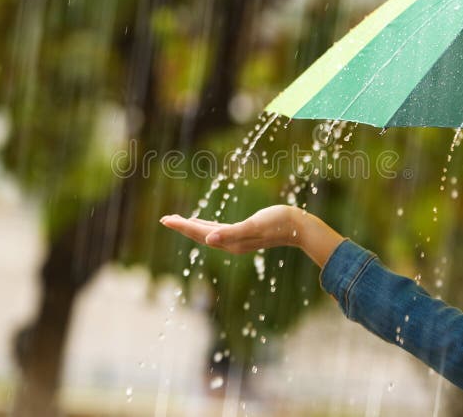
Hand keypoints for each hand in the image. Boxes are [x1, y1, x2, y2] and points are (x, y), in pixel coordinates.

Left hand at [160, 205, 344, 267]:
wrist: (298, 226)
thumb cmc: (277, 223)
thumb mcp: (253, 226)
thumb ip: (230, 233)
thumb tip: (208, 239)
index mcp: (230, 241)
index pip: (199, 234)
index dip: (182, 226)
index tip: (166, 219)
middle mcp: (231, 243)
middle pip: (200, 235)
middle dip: (182, 227)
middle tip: (165, 219)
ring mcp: (237, 239)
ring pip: (208, 233)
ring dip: (192, 227)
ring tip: (178, 221)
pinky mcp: (244, 233)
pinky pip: (219, 231)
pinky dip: (207, 226)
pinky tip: (204, 224)